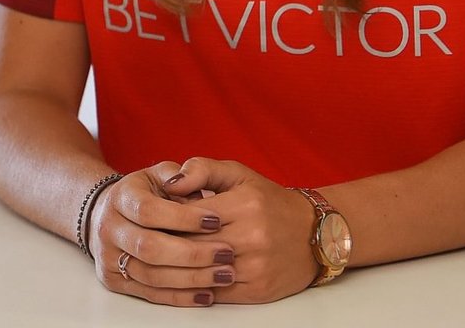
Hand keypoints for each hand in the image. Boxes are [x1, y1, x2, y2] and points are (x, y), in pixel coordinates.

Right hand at [87, 162, 238, 306]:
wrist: (110, 213)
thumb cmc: (149, 191)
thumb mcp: (164, 172)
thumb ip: (184, 173)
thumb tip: (189, 184)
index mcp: (122, 197)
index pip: (149, 210)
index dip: (183, 218)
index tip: (217, 221)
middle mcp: (110, 228)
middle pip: (149, 247)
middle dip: (192, 253)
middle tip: (227, 253)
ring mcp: (109, 257)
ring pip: (151, 275)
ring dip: (191, 278)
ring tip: (224, 275)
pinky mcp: (114, 281)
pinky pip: (150, 293)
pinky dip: (180, 297)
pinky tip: (206, 294)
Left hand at [163, 157, 319, 303]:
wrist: (315, 234)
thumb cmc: (271, 203)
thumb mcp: (241, 175)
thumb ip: (203, 170)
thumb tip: (170, 183)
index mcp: (245, 203)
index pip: (187, 216)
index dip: (165, 219)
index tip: (151, 220)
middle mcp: (252, 235)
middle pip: (190, 247)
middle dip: (165, 246)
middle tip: (148, 243)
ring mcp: (255, 266)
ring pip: (200, 273)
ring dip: (176, 270)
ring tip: (161, 262)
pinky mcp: (257, 291)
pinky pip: (213, 294)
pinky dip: (194, 289)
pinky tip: (184, 279)